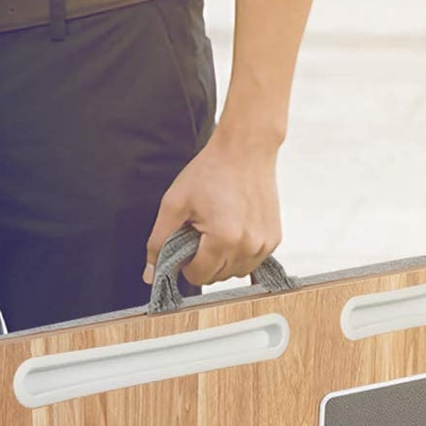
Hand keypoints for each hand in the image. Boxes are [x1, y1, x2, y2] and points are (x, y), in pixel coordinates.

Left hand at [142, 130, 283, 287]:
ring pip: (235, 273)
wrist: (246, 148)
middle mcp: (249, 245)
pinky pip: (251, 261)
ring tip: (218, 230)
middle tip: (202, 232)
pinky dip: (240, 253)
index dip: (186, 264)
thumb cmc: (211, 170)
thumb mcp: (174, 204)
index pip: (198, 277)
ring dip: (223, 260)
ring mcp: (265, 244)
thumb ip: (158, 243)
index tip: (187, 242)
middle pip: (217, 277)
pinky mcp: (274, 239)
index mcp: (224, 239)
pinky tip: (233, 230)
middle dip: (204, 261)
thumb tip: (151, 275)